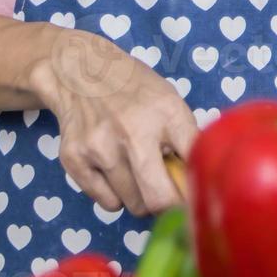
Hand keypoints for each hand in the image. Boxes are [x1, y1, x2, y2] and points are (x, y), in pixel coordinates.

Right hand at [33, 29, 196, 216]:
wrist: (79, 71)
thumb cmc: (134, 91)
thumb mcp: (171, 103)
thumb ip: (187, 140)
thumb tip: (202, 183)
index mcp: (167, 114)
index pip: (194, 164)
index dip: (200, 187)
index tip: (199, 193)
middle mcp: (133, 132)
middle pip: (160, 200)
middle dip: (169, 205)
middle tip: (169, 193)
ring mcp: (100, 148)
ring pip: (134, 205)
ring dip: (142, 198)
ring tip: (138, 172)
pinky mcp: (74, 159)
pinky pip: (108, 203)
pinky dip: (116, 196)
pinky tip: (115, 171)